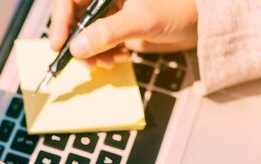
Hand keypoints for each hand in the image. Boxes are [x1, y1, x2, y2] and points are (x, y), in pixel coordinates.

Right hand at [50, 0, 197, 68]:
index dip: (61, 20)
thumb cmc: (178, 9)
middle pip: (75, 18)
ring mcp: (111, 14)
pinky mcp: (118, 29)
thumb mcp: (141, 20)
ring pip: (86, 35)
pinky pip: (100, 45)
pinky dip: (106, 55)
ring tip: (108, 62)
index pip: (70, 0)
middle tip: (85, 62)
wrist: (201, 24)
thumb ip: (107, 33)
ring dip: (93, 53)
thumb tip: (77, 48)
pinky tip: (121, 57)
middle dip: (78, 43)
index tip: (59, 44)